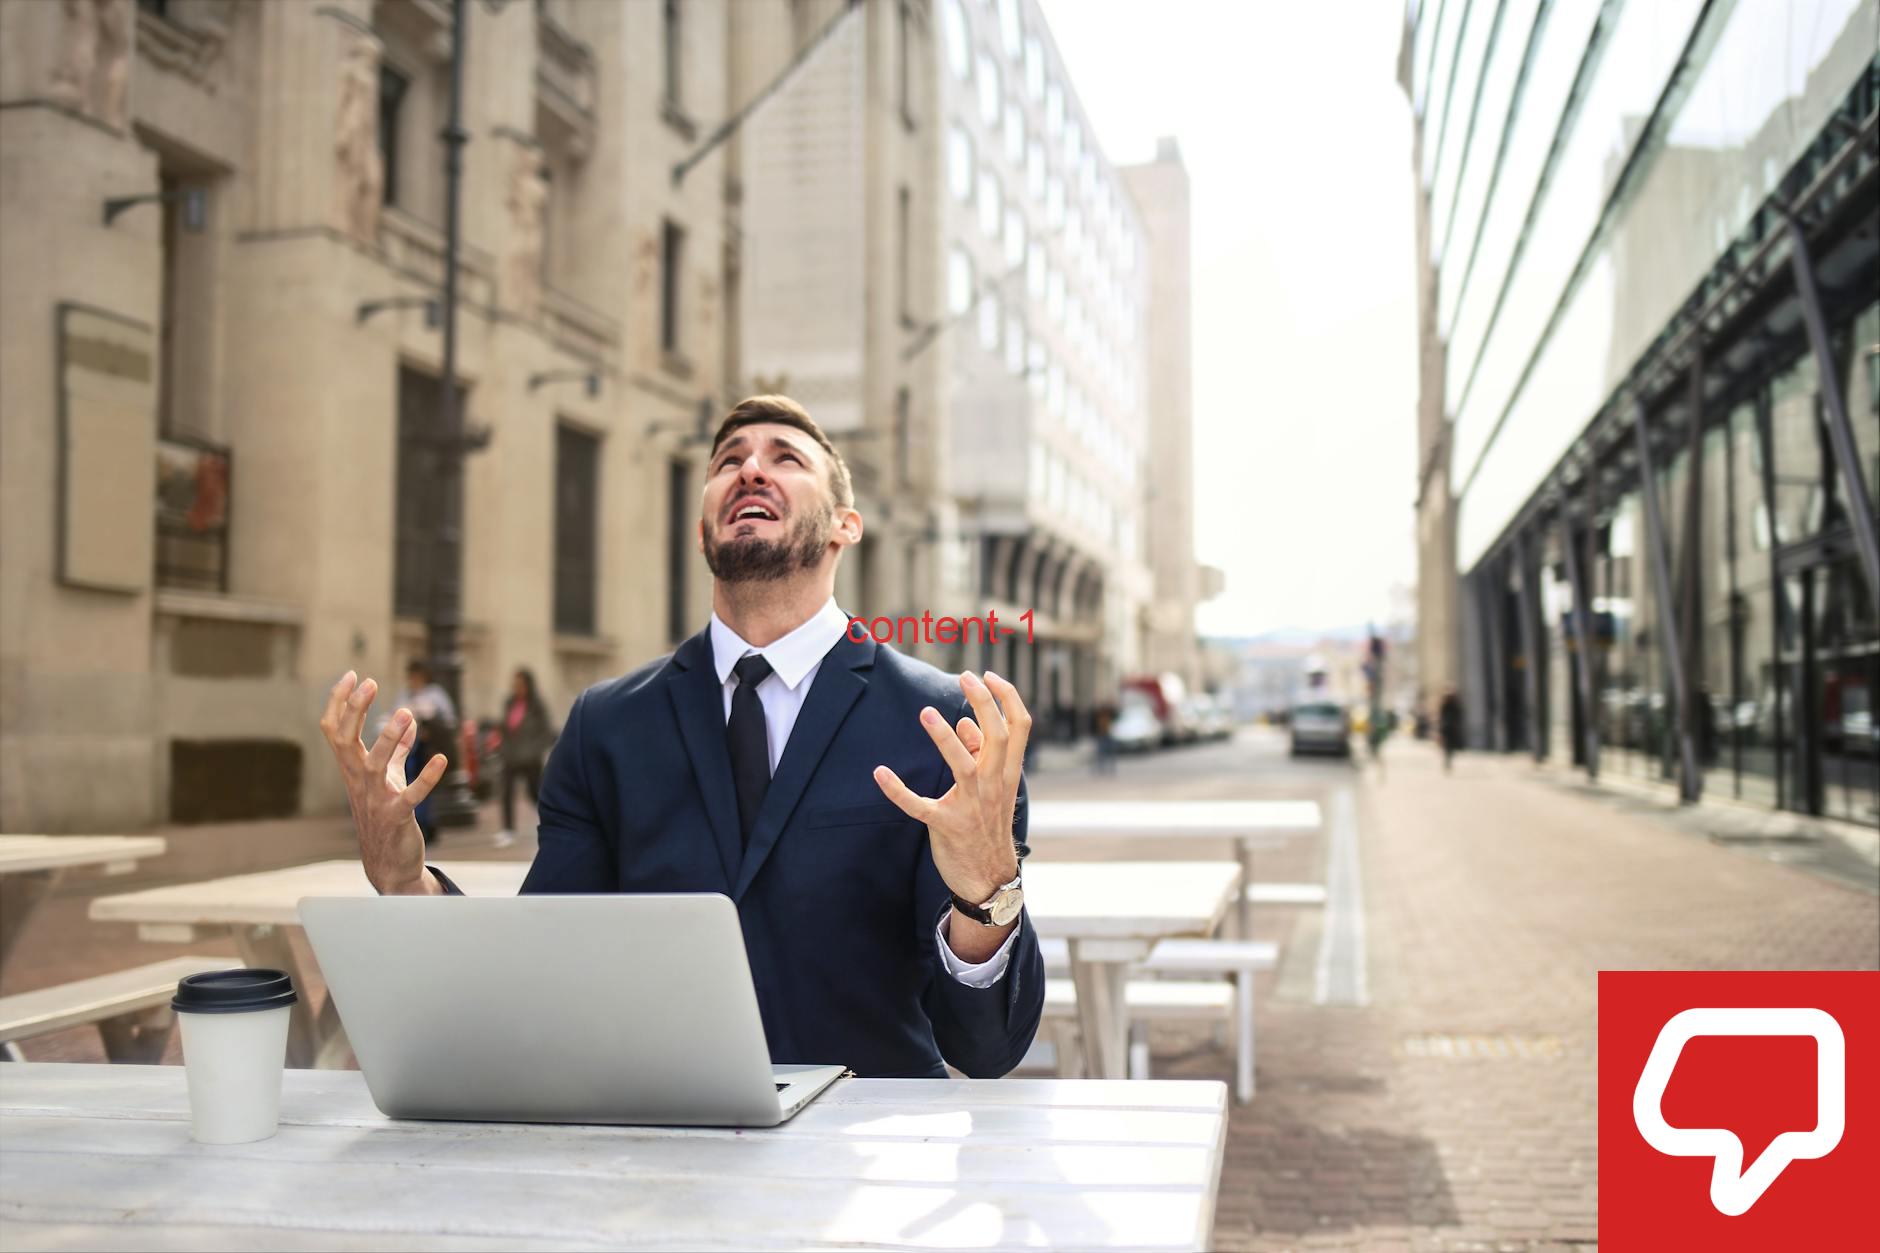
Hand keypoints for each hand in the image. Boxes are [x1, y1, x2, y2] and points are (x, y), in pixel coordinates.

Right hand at [318, 671, 444, 894]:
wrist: (389, 864)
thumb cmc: (386, 816)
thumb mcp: (389, 778)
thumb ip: (397, 750)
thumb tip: (409, 721)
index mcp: (353, 769)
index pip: (335, 731)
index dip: (340, 703)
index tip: (351, 674)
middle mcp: (358, 782)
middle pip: (346, 741)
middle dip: (355, 711)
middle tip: (369, 682)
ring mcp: (376, 801)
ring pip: (374, 765)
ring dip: (388, 739)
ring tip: (405, 713)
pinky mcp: (397, 818)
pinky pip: (410, 796)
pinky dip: (425, 778)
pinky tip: (441, 759)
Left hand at [873, 671, 1029, 904]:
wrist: (988, 877)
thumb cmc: (988, 825)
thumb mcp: (994, 789)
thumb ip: (981, 756)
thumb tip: (965, 723)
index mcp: (1007, 773)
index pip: (1019, 727)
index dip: (1007, 698)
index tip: (989, 676)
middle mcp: (994, 785)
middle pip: (997, 736)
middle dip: (983, 703)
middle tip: (965, 677)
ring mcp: (971, 806)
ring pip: (962, 765)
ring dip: (943, 738)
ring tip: (926, 713)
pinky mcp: (946, 825)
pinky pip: (919, 805)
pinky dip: (898, 790)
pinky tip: (880, 773)